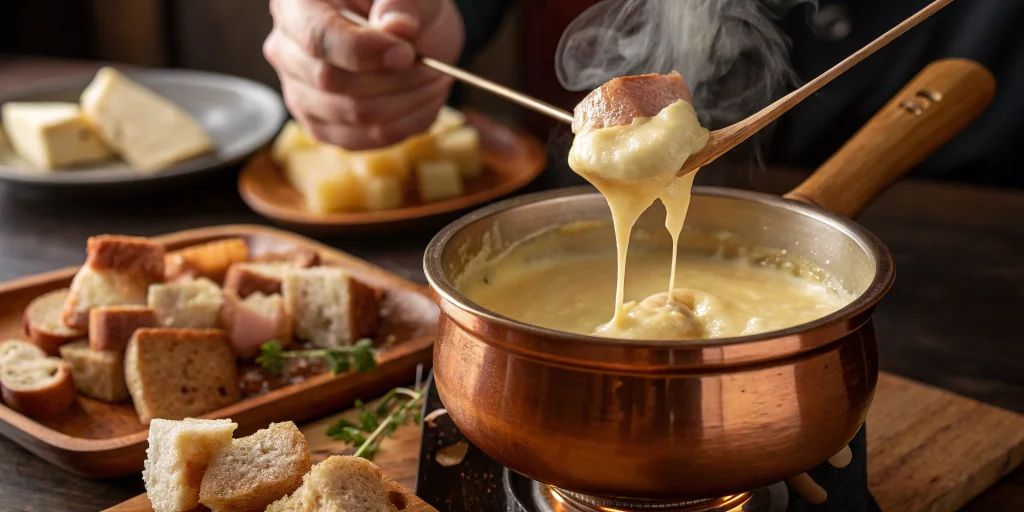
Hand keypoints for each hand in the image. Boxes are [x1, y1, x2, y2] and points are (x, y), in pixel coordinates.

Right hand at [264, 0, 463, 149]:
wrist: (405, 31)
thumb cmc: (398, 4)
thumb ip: (399, 4)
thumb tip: (397, 30)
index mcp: (296, 6)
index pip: (317, 38)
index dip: (363, 52)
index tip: (406, 53)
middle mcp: (286, 52)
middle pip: (331, 82)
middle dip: (394, 80)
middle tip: (434, 68)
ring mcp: (300, 94)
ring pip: (352, 116)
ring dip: (406, 104)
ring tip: (436, 83)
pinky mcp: (323, 126)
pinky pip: (364, 139)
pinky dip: (405, 125)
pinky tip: (425, 103)